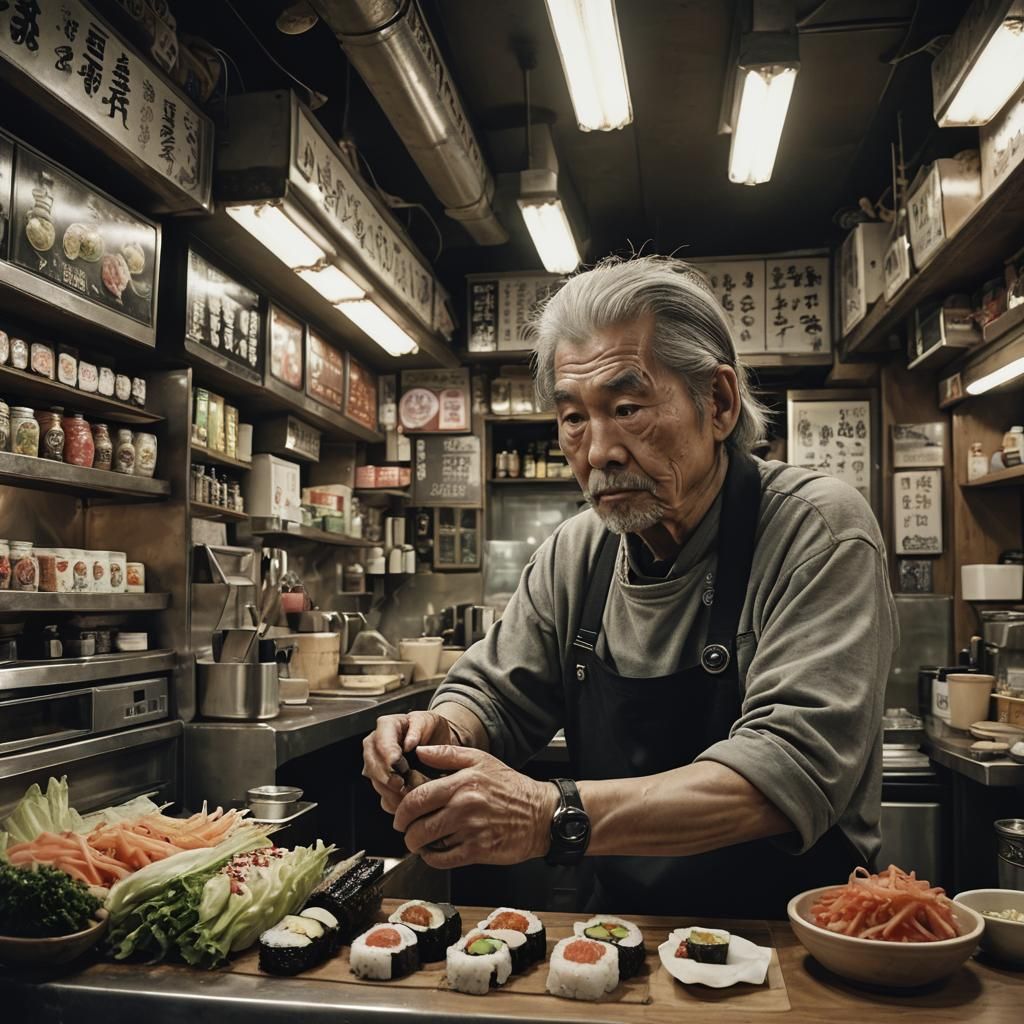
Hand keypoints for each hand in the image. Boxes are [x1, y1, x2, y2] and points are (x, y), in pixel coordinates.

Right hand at [361, 711, 457, 814]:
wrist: (435, 741)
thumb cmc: (430, 729)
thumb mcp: (428, 721)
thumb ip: (418, 728)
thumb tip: (409, 743)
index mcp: (385, 726)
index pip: (381, 743)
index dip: (389, 757)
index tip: (400, 767)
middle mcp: (375, 744)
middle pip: (373, 765)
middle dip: (389, 778)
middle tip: (405, 785)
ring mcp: (375, 764)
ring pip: (376, 783)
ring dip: (393, 793)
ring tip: (411, 794)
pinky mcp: (381, 782)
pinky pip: (382, 797)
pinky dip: (395, 802)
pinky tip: (408, 801)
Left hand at [392, 745, 558, 868]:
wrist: (540, 814)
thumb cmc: (511, 787)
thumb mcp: (481, 760)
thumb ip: (446, 754)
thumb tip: (420, 751)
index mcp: (462, 782)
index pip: (417, 797)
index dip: (402, 809)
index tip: (400, 814)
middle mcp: (464, 806)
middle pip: (417, 824)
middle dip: (405, 830)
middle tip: (406, 830)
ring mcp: (471, 830)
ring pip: (428, 844)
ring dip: (419, 845)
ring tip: (422, 840)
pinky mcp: (478, 851)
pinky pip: (443, 860)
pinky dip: (433, 858)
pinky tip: (436, 851)